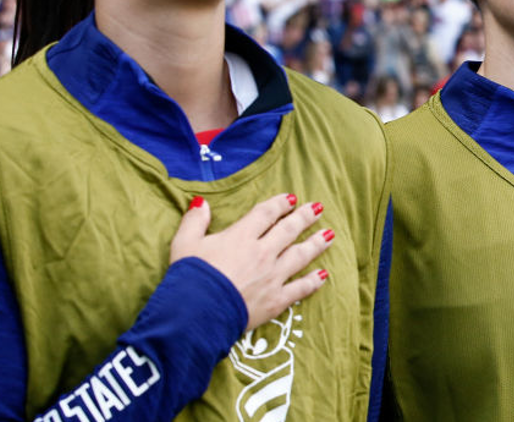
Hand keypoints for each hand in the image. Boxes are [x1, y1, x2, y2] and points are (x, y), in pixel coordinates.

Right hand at [171, 194, 333, 330]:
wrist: (195, 313)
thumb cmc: (189, 277)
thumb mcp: (184, 243)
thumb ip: (194, 221)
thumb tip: (202, 203)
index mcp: (241, 237)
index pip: (266, 214)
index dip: (280, 204)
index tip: (291, 199)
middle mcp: (262, 253)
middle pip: (289, 230)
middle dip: (304, 217)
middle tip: (318, 209)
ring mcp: (272, 277)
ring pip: (300, 255)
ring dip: (316, 244)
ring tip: (329, 235)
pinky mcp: (276, 300)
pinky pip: (300, 288)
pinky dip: (313, 281)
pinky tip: (323, 275)